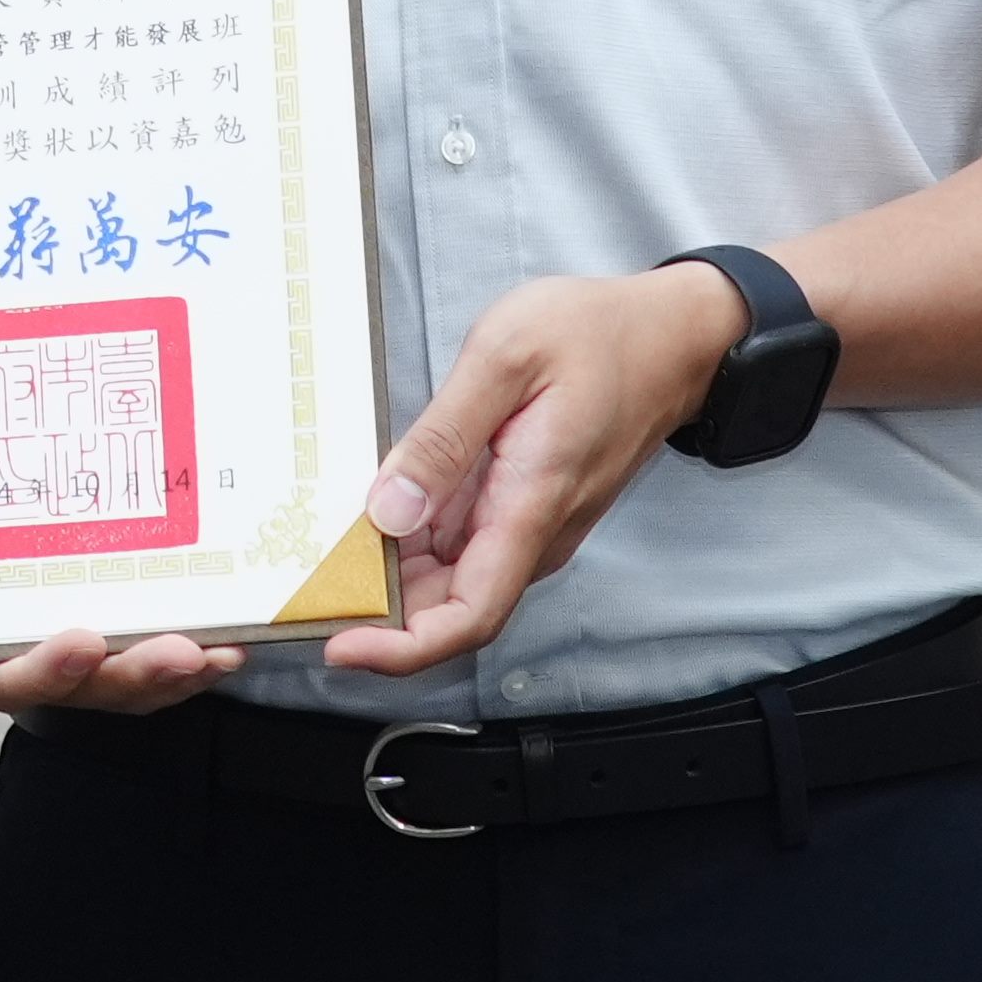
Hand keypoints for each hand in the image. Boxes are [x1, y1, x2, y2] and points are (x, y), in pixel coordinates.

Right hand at [0, 627, 245, 719]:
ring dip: (174, 672)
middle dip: (132, 671)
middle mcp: (20, 660)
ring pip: (123, 686)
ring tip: (217, 650)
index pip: (1, 671)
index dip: (43, 666)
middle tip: (179, 651)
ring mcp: (71, 664)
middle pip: (77, 686)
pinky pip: (156, 674)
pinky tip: (232, 641)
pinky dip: (196, 662)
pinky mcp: (112, 655)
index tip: (83, 640)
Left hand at [319, 263, 743, 681]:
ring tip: (325, 548)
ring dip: (393, 578)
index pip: (470, 614)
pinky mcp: (526, 504)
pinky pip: (465, 544)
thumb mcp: (507, 355)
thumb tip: (388, 510)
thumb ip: (444, 436)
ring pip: (454, 579)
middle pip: (452, 608)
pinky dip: (415, 543)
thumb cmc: (600, 334)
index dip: (402, 647)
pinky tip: (374, 512)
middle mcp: (535, 531)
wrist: (674, 336)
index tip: (342, 645)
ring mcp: (532, 522)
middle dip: (379, 615)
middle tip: (306, 588)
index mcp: (531, 504)